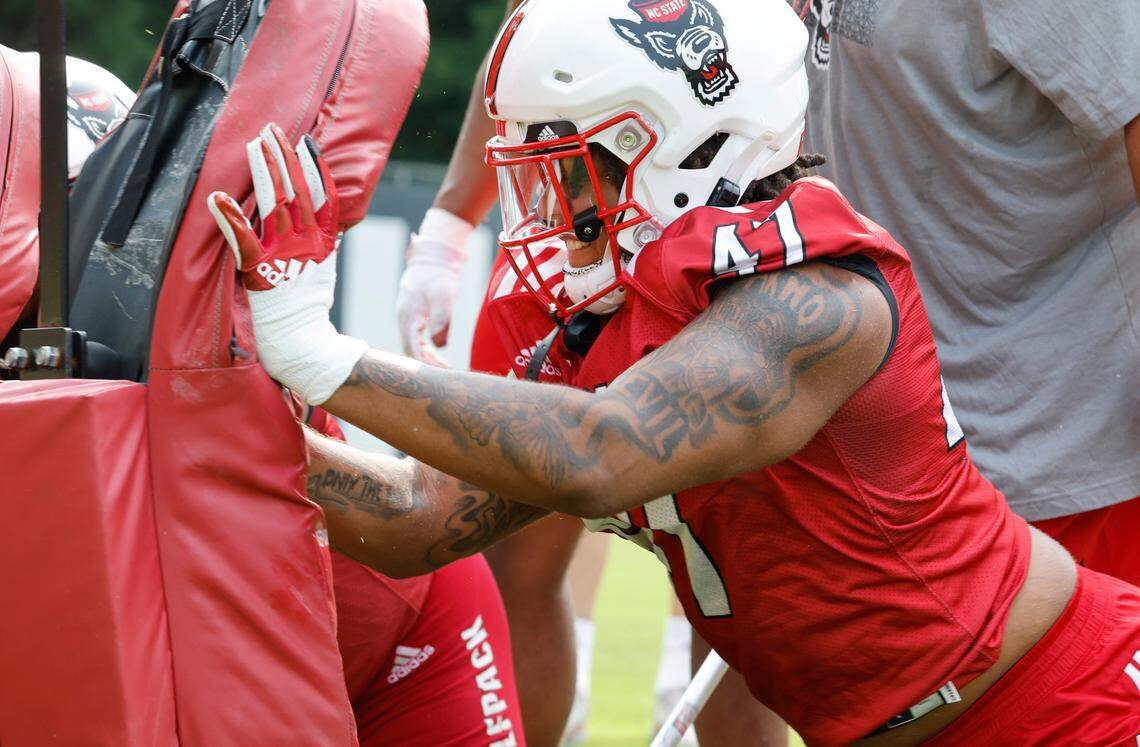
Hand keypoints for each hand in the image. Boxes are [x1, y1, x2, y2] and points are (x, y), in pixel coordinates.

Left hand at [207, 123, 366, 404]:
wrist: (306, 346)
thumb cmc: (308, 312)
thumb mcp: (322, 271)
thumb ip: (318, 243)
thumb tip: (317, 218)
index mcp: (322, 245)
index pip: (323, 197)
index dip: (315, 168)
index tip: (305, 142)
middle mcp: (307, 246)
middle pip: (297, 192)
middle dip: (283, 158)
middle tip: (272, 129)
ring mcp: (285, 258)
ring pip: (275, 205)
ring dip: (264, 172)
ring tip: (255, 144)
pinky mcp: (262, 273)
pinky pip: (244, 241)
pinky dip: (231, 219)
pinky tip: (217, 197)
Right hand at [395, 208, 472, 366]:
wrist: (432, 258)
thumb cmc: (439, 276)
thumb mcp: (444, 296)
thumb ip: (442, 319)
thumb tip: (440, 345)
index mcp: (409, 316)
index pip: (412, 349)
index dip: (423, 365)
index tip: (437, 377)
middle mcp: (404, 319)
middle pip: (410, 351)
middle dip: (425, 366)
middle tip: (444, 377)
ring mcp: (406, 318)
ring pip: (411, 346)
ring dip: (425, 359)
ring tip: (443, 370)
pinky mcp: (412, 316)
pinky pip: (414, 339)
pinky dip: (424, 350)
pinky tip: (437, 356)